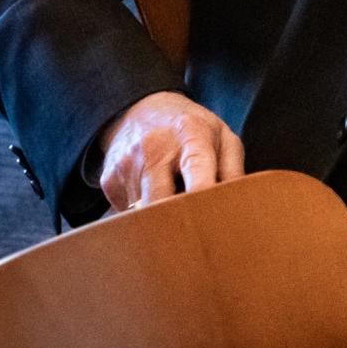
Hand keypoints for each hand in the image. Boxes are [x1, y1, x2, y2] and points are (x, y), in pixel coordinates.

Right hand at [97, 91, 243, 210]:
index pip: (196, 169)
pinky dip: (144, 215)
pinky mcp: (109, 180)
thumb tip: (238, 206)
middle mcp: (154, 146)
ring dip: (162, 221)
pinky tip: (153, 195)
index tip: (211, 221)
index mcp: (190, 133)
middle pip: (163, 201)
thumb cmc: (190, 128)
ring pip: (146, 214)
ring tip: (174, 205)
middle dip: (179, 223)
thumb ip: (234, 169)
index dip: (203, 198)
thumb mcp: (221, 136)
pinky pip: (129, 213)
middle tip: (195, 237)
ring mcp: (127, 164)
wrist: (139, 109)